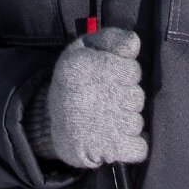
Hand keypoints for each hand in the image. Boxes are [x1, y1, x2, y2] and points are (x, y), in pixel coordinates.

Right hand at [26, 28, 147, 169]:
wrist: (48, 122)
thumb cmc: (75, 81)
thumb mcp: (85, 48)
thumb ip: (111, 39)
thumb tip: (134, 44)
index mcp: (85, 66)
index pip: (133, 71)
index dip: (127, 76)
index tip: (112, 80)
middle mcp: (93, 94)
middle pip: (137, 98)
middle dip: (127, 100)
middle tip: (108, 103)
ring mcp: (102, 125)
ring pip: (136, 123)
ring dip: (127, 124)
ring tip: (108, 122)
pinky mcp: (106, 149)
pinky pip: (139, 149)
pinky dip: (135, 147)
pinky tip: (120, 140)